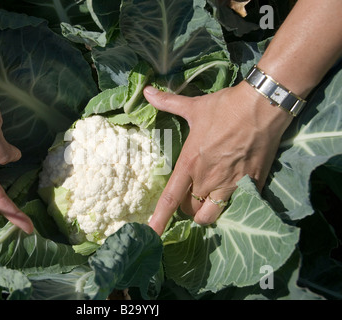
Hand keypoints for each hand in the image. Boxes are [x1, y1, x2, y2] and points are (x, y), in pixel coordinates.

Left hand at [143, 81, 292, 234]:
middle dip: (188, 207)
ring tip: (210, 201)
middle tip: (193, 194)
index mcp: (190, 163)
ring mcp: (230, 185)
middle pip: (190, 210)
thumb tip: (145, 91)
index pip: (170, 198)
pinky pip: (238, 206)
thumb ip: (167, 103)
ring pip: (212, 215)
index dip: (159, 219)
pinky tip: (235, 193)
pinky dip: (233, 205)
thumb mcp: (193, 106)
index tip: (151, 233)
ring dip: (207, 212)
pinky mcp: (252, 185)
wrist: (262, 106)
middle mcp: (207, 179)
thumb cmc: (225, 107)